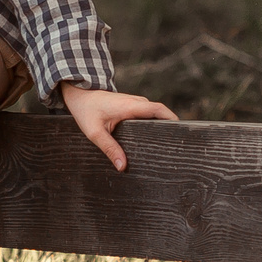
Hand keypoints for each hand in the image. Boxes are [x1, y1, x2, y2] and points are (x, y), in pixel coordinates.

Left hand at [58, 83, 174, 172]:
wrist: (79, 94)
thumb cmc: (86, 110)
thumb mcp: (95, 132)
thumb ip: (109, 148)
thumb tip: (122, 166)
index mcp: (131, 106)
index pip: (159, 110)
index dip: (173, 119)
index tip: (183, 133)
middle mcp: (136, 102)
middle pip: (161, 114)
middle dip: (170, 127)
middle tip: (177, 146)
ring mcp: (135, 103)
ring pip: (154, 114)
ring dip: (161, 126)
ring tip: (168, 146)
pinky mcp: (132, 106)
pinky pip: (147, 115)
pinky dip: (153, 124)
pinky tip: (152, 140)